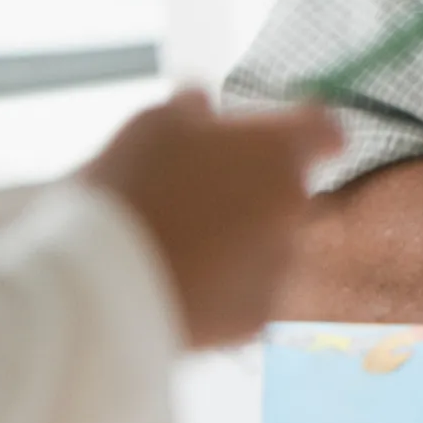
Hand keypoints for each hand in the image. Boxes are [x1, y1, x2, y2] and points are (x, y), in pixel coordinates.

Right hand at [83, 87, 343, 348]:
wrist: (97, 286)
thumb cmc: (126, 191)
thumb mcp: (151, 125)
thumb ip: (190, 111)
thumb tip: (200, 104)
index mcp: (278, 151)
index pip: (324, 129)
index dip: (299, 130)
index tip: (271, 135)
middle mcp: (294, 208)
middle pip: (289, 191)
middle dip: (254, 190)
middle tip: (196, 194)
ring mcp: (280, 266)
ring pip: (271, 245)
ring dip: (240, 241)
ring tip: (176, 245)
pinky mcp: (258, 317)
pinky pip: (249, 293)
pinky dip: (224, 288)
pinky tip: (177, 283)